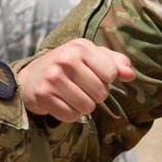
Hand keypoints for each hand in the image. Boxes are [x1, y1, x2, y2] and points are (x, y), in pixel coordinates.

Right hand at [18, 38, 134, 122]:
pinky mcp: (43, 96)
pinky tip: (61, 102)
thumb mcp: (90, 56)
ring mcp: (53, 78)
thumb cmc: (68, 66)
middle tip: (81, 88)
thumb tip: (131, 75)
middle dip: (95, 95)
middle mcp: (66, 60)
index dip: (107, 80)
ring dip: (83, 106)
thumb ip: (114, 62)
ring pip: (87, 106)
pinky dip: (70, 114)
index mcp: (81, 46)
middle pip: (100, 92)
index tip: (94, 76)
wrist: (31, 77)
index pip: (111, 72)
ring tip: (71, 95)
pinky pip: (71, 116)